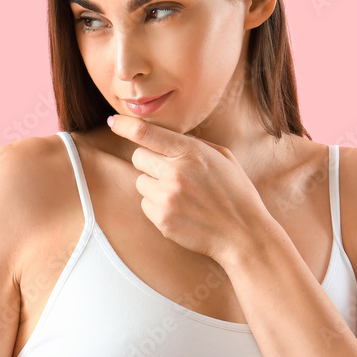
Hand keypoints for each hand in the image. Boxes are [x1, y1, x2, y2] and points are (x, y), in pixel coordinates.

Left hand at [106, 114, 271, 267]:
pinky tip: (181, 210)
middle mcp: (175, 173)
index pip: (146, 133)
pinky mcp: (161, 220)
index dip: (125, 125)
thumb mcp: (222, 158)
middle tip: (170, 171)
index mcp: (191, 152)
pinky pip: (145, 204)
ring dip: (154, 185)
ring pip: (141, 182)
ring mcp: (167, 198)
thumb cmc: (235, 193)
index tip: (113, 122)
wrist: (243, 234)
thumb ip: (192, 144)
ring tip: (181, 195)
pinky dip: (158, 206)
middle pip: (138, 157)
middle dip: (149, 162)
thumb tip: (163, 136)